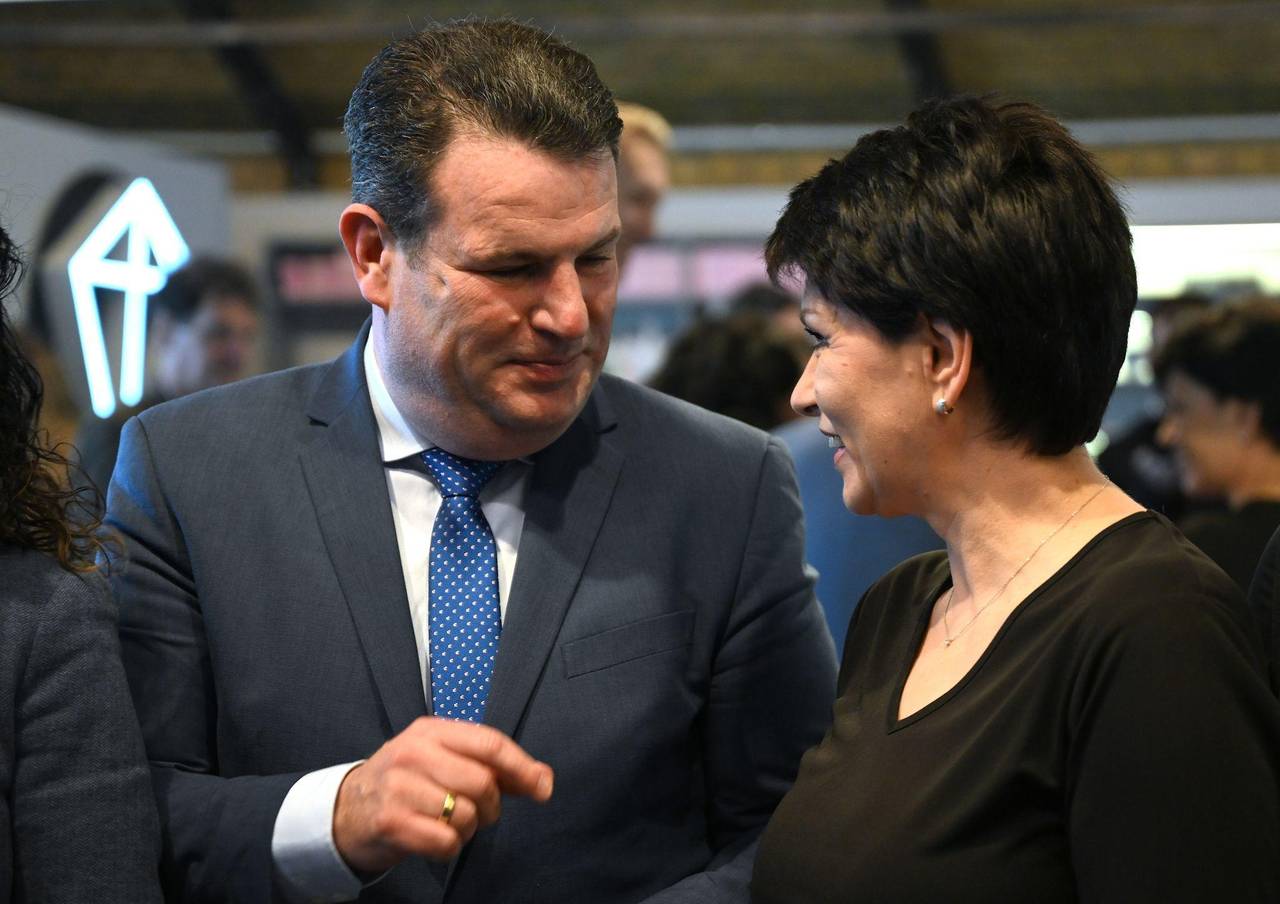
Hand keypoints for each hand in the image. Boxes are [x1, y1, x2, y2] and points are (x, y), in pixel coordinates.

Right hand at [333, 716, 553, 872]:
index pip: (489, 743)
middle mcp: (413, 753)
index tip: (542, 788)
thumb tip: (543, 780)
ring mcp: (399, 787)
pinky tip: (435, 838)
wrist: (347, 810)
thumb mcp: (442, 760)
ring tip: (450, 824)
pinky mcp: (390, 821)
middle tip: (481, 813)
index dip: (522, 767)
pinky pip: (446, 841)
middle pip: (482, 782)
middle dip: (492, 806)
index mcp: (431, 731)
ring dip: (468, 829)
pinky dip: (450, 847)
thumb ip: (493, 767)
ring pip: (466, 814)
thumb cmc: (407, 782)